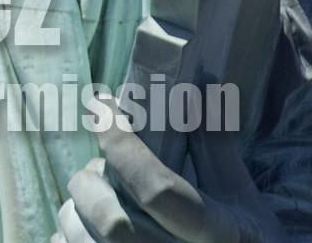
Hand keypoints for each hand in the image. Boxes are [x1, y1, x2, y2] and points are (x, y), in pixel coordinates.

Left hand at [53, 103, 284, 241]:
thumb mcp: (245, 202)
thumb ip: (217, 149)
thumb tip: (200, 84)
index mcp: (217, 235)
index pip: (157, 187)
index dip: (121, 142)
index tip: (102, 106)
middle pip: (112, 222)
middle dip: (89, 183)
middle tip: (93, 170)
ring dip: (74, 215)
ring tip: (88, 203)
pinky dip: (66, 242)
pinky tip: (78, 232)